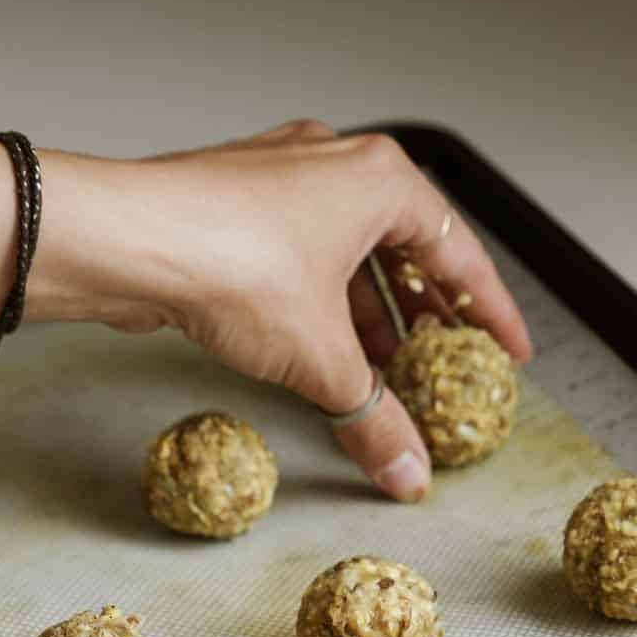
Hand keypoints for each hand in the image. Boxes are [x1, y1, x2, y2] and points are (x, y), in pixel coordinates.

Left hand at [36, 123, 532, 501]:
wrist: (128, 240)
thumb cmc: (232, 261)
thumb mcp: (323, 360)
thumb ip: (374, 418)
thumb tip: (406, 471)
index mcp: (380, 179)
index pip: (458, 252)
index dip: (489, 312)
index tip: (508, 350)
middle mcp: (335, 165)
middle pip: (403, 249)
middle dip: (424, 317)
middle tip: (445, 366)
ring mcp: (282, 181)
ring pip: (347, 255)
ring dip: (369, 318)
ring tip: (384, 376)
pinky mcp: (236, 206)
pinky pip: (301, 260)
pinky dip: (322, 306)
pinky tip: (322, 354)